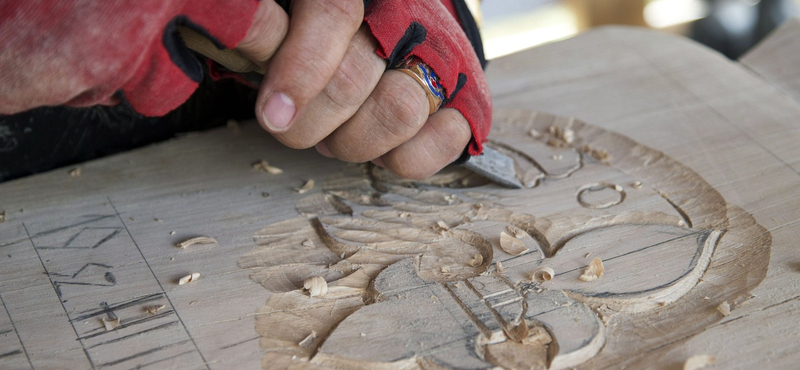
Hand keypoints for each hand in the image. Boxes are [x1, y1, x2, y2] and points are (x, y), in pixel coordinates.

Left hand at [236, 0, 477, 179]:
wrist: (400, 28)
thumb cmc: (326, 28)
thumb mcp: (294, 15)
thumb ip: (265, 23)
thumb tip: (242, 34)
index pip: (334, 14)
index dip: (301, 67)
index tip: (273, 113)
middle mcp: (408, 17)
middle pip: (355, 78)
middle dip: (311, 121)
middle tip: (291, 126)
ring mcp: (443, 61)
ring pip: (397, 113)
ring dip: (350, 141)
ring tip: (333, 135)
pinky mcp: (467, 103)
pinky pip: (436, 145)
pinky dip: (399, 159)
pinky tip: (378, 146)